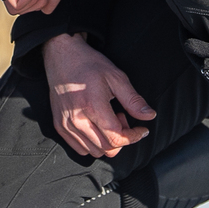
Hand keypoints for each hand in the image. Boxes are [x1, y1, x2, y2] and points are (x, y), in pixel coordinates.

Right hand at [43, 33, 155, 159]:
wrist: (62, 56)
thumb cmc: (89, 64)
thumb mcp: (116, 77)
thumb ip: (133, 100)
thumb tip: (149, 116)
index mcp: (93, 107)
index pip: (117, 138)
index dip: (134, 137)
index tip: (142, 130)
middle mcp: (77, 119)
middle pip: (107, 149)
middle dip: (121, 138)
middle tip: (122, 118)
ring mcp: (65, 124)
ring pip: (94, 151)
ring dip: (106, 141)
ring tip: (107, 120)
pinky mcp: (59, 126)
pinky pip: (80, 148)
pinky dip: (92, 143)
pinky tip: (95, 125)